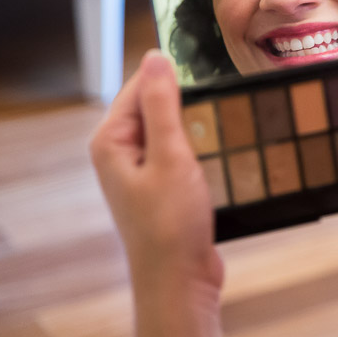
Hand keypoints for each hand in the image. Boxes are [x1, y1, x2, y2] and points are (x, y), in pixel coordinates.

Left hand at [90, 50, 222, 336]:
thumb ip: (161, 104)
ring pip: (174, 127)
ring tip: (226, 117)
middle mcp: (120, 152)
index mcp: (111, 140)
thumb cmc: (170, 224)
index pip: (140, 85)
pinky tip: (222, 147)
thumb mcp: (170, 156)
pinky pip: (182, 149)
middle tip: (223, 90)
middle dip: (188, 98)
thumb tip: (155, 57)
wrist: (179, 279)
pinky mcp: (162, 185)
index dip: (173, 72)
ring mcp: (141, 170)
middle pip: (156, 105)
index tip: (209, 62)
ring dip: (198, 123)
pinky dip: (202, 145)